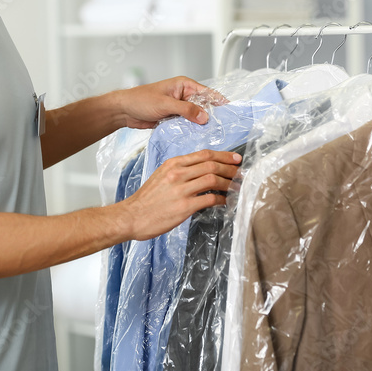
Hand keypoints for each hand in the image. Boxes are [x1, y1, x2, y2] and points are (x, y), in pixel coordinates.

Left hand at [112, 76, 228, 129]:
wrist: (124, 111)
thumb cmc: (141, 100)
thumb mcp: (166, 104)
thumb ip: (186, 110)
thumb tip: (204, 116)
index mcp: (184, 85)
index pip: (207, 92)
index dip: (219, 101)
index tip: (230, 111)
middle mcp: (184, 95)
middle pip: (204, 106)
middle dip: (212, 115)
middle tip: (223, 127)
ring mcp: (179, 107)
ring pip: (196, 116)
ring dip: (201, 124)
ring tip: (213, 134)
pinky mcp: (174, 118)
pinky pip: (187, 124)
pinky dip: (192, 129)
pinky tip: (198, 137)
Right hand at [121, 149, 241, 240]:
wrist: (131, 216)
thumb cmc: (147, 199)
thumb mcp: (161, 176)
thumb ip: (180, 171)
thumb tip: (201, 171)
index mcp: (173, 164)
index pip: (204, 154)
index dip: (223, 156)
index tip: (235, 159)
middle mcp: (177, 173)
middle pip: (212, 165)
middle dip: (230, 168)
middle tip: (240, 173)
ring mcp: (181, 189)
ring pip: (213, 179)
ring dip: (228, 183)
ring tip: (235, 187)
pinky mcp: (184, 206)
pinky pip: (210, 199)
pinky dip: (221, 199)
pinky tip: (225, 202)